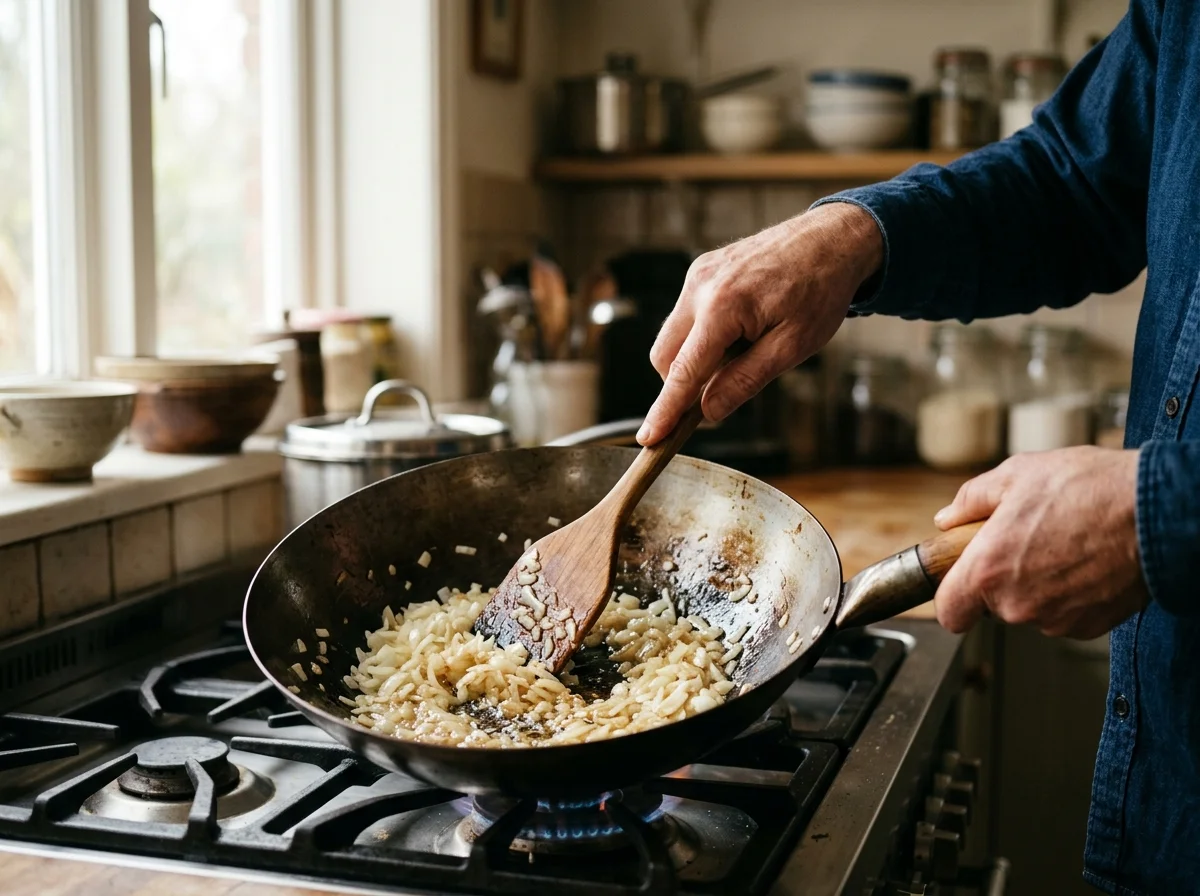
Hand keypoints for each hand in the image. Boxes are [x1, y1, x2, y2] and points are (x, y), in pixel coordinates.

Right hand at [636, 202, 882, 445]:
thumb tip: (709, 412)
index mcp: (723, 307)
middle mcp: (700, 287)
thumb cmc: (819, 291)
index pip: (684, 372)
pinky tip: (740, 330)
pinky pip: (686, 315)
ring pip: (672, 336)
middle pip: (665, 356)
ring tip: (744, 349)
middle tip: (722, 391)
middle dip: (682, 383)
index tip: (648, 439)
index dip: (665, 410)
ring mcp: (698, 274)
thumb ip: (746, 380)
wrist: (831, 239)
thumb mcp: (792, 346)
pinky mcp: (701, 269)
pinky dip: (702, 335)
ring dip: (694, 358)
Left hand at [933, 447, 1147, 638]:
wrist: (1154, 512)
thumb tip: (949, 518)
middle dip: (1004, 576)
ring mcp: (1054, 620)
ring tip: (1064, 543)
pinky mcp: (1088, 627)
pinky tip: (1086, 561)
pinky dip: (1070, 594)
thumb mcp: (1016, 475)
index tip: (959, 586)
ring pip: (1031, 608)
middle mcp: (1016, 604)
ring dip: (1039, 583)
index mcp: (988, 570)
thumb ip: (971, 500)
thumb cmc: (1088, 489)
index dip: (952, 598)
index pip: (949, 613)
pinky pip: (1064, 613)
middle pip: (993, 604)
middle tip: (1028, 539)